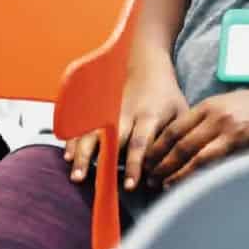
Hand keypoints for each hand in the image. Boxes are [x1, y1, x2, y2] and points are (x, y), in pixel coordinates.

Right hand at [65, 61, 187, 191]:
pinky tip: (68, 156)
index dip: (134, 164)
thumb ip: (176, 142)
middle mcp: (127, 113)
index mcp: (150, 116)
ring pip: (94, 133)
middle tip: (93, 182)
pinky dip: (75, 139)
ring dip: (84, 153)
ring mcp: (109, 109)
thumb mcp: (180, 113)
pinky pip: (83, 124)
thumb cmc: (166, 95)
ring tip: (76, 174)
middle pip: (111, 139)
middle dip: (101, 160)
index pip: (141, 143)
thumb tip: (175, 173)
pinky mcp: (99, 107)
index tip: (129, 185)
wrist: (145, 62)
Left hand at [144, 80, 248, 188]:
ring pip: (187, 151)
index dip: (157, 145)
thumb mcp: (229, 107)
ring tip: (158, 183)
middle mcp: (211, 115)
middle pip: (175, 140)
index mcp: (207, 106)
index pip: (174, 128)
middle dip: (158, 159)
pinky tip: (180, 181)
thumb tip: (191, 141)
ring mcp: (222, 127)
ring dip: (169, 169)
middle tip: (146, 175)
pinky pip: (207, 159)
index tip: (147, 160)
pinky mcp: (236, 139)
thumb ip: (209, 121)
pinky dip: (189, 172)